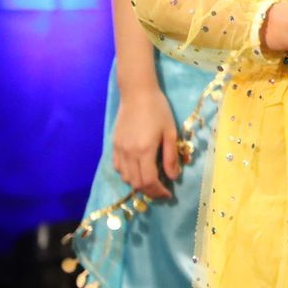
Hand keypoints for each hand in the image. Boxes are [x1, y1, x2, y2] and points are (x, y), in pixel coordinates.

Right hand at [112, 84, 181, 199]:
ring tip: (151, 181)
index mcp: (145, 150)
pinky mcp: (114, 145)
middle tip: (161, 191)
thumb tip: (173, 176)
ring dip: (138, 184)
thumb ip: (171, 156)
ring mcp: (119, 149)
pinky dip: (128, 174)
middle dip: (150, 192)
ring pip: (126, 177)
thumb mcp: (170, 132)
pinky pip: (118, 167)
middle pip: (136, 183)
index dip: (158, 192)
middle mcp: (129, 153)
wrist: (137, 93)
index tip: (168, 194)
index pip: (149, 181)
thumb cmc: (158, 110)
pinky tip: (138, 170)